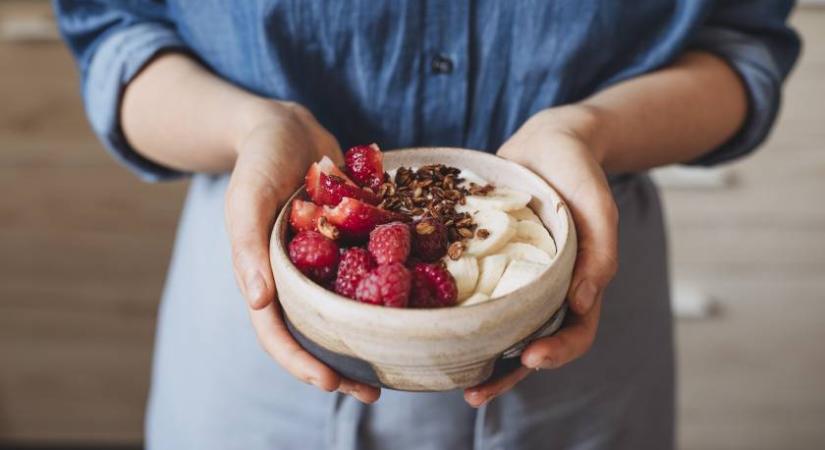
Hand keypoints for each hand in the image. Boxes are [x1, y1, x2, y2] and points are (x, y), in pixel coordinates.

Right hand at [225, 101, 380, 402]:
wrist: (289, 127)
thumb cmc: (260, 160)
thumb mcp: (247, 197)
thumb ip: (248, 246)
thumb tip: (256, 302)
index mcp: (267, 278)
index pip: (277, 333)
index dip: (301, 363)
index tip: (332, 383)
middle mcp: (299, 278)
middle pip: (317, 334)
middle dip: (342, 366)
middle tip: (375, 390)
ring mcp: (328, 263)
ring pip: (349, 311)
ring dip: (372, 338)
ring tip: (404, 361)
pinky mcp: (352, 243)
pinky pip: (374, 272)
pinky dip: (393, 289)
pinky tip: (424, 302)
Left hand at [465, 106, 618, 406]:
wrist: (547, 142)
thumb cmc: (580, 173)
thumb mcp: (598, 206)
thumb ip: (600, 251)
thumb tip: (584, 302)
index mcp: (576, 285)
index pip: (574, 332)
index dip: (556, 352)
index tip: (529, 357)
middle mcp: (541, 289)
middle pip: (527, 342)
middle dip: (504, 373)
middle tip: (474, 394)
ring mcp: (510, 276)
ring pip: (494, 324)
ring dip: (473, 352)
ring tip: (445, 375)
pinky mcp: (482, 259)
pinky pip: (468, 289)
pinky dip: (451, 307)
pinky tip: (424, 318)